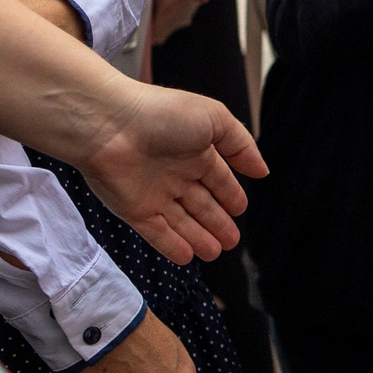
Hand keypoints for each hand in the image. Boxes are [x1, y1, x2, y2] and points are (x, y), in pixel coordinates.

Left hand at [72, 80, 262, 265]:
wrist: (109, 125)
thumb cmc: (163, 115)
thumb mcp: (215, 119)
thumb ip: (242, 145)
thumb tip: (263, 171)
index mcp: (195, 151)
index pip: (218, 178)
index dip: (231, 195)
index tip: (240, 210)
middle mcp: (176, 174)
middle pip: (202, 204)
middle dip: (218, 222)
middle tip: (232, 241)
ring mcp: (154, 194)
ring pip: (182, 222)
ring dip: (200, 238)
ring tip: (216, 253)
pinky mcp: (134, 210)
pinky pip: (157, 233)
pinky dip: (172, 246)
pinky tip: (188, 258)